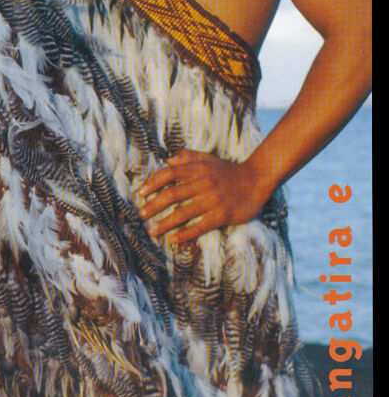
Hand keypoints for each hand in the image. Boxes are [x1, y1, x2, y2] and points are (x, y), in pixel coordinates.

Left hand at [137, 149, 269, 244]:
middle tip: (140, 215)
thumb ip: (188, 157)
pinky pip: (200, 226)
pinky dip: (185, 233)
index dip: (153, 183)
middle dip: (153, 205)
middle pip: (172, 194)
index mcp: (198, 169)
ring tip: (152, 231)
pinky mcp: (222, 215)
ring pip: (184, 212)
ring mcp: (213, 200)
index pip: (170, 173)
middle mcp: (203, 183)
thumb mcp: (208, 159)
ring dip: (165, 222)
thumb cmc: (228, 170)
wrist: (257, 179)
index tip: (141, 193)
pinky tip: (173, 239)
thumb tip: (167, 160)